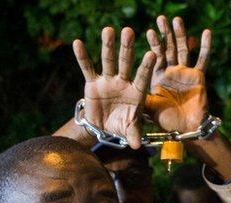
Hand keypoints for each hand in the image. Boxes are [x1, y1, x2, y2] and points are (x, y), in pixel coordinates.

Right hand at [72, 27, 156, 148]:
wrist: (104, 127)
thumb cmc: (121, 126)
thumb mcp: (129, 130)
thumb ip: (133, 134)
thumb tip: (137, 145)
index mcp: (136, 93)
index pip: (143, 78)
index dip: (146, 67)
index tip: (152, 54)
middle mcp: (123, 83)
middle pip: (126, 63)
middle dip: (127, 49)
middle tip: (129, 31)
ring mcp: (108, 81)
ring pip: (108, 61)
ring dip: (108, 46)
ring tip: (109, 30)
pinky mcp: (93, 83)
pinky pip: (87, 68)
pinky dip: (82, 57)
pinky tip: (77, 43)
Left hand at [144, 15, 211, 133]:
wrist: (186, 128)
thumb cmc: (167, 120)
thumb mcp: (149, 108)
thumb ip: (140, 98)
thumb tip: (123, 94)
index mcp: (158, 77)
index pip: (155, 56)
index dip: (154, 45)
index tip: (150, 32)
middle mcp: (171, 72)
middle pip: (168, 48)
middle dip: (165, 34)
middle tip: (161, 18)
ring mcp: (185, 73)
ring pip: (182, 50)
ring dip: (180, 35)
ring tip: (177, 20)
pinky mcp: (198, 76)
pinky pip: (203, 59)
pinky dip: (205, 46)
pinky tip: (206, 32)